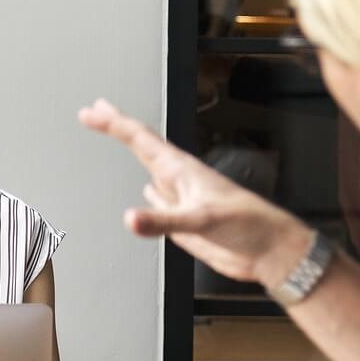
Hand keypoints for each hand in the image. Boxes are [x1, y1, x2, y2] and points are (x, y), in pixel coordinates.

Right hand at [78, 99, 312, 286]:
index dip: (114, 123)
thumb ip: (164, 220)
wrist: (267, 251)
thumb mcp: (202, 219)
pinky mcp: (184, 220)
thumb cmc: (249, 225)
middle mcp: (179, 180)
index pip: (140, 138)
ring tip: (119, 137)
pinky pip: (160, 201)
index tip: (92, 111)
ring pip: (150, 169)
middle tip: (97, 109)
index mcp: (182, 170)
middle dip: (118, 127)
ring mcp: (182, 199)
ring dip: (133, 153)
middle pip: (142, 146)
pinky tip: (146, 190)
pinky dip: (147, 194)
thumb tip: (130, 218)